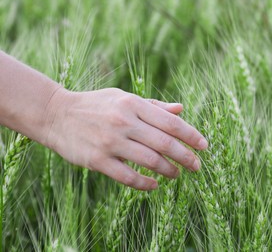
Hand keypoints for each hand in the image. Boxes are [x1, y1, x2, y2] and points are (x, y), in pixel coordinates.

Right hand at [43, 87, 207, 189]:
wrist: (56, 114)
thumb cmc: (96, 105)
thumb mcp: (124, 98)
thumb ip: (153, 106)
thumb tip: (181, 110)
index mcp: (133, 104)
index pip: (170, 122)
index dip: (191, 135)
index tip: (204, 146)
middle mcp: (124, 122)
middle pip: (165, 143)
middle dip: (186, 157)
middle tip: (197, 166)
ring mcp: (110, 142)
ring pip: (149, 161)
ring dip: (169, 170)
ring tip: (177, 174)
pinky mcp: (97, 160)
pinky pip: (127, 176)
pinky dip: (145, 183)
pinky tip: (155, 184)